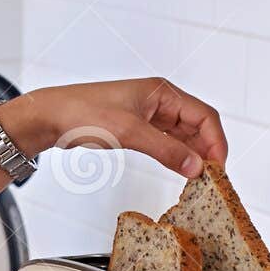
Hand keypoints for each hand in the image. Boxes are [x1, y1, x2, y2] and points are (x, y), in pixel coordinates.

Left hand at [0, 77, 228, 178]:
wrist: (50, 117)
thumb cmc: (82, 113)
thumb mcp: (129, 132)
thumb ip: (165, 150)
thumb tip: (195, 166)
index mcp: (162, 92)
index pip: (204, 115)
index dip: (216, 142)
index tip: (218, 168)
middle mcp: (159, 100)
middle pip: (197, 125)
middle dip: (208, 150)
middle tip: (213, 178)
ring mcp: (148, 114)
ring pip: (183, 135)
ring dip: (193, 154)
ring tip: (200, 178)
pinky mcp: (137, 128)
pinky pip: (167, 141)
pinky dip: (176, 155)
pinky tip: (181, 169)